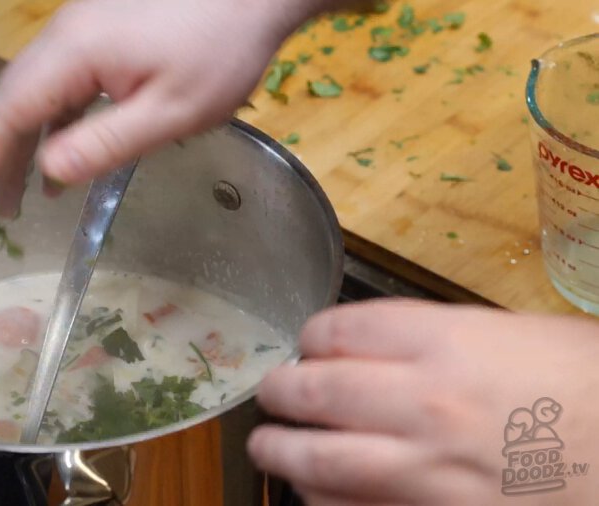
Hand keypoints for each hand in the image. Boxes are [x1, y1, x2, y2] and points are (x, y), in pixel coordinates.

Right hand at [0, 0, 313, 219]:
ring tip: (26, 196)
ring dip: (24, 143)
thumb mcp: (170, 112)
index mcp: (73, 54)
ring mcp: (79, 29)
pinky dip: (52, 122)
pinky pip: (60, 82)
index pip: (5, 114)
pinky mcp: (98, 31)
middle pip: (11, 101)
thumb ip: (105, 143)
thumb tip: (46, 172)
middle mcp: (64, 37)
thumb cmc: (220, 50)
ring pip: (33, 91)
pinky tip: (65, 155)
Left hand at [248, 299, 598, 504]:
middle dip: (279, 392)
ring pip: (316, 463)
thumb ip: (442, 336)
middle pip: (312, 393)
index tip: (308, 347)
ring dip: (280, 452)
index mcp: (446, 343)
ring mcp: (427, 474)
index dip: (310, 338)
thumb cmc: (592, 390)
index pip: (336, 332)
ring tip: (270, 446)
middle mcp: (425, 405)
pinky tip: (317, 493)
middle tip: (271, 394)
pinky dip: (322, 502)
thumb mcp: (522, 334)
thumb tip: (381, 344)